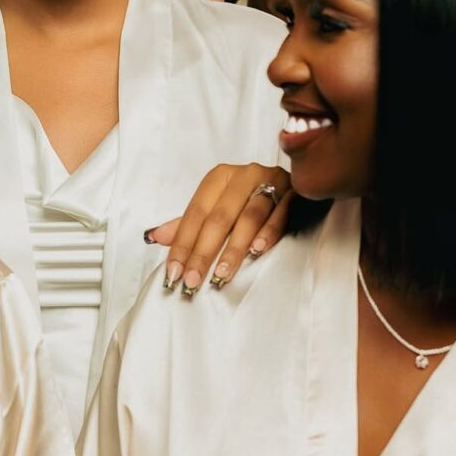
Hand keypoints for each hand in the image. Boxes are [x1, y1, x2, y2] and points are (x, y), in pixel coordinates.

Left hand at [144, 162, 292, 294]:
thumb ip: (189, 223)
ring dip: (233, 248)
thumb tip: (155, 237)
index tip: (173, 272)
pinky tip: (257, 250)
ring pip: (248, 217)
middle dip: (203, 252)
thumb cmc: (252, 198)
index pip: (195, 212)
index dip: (182, 243)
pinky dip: (268, 232)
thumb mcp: (218, 206)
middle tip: (192, 280)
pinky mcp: (296, 192)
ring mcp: (271, 181)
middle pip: (218, 217)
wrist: (300, 178)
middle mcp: (244, 175)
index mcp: (220, 177)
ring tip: (221, 274)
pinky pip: (280, 213)